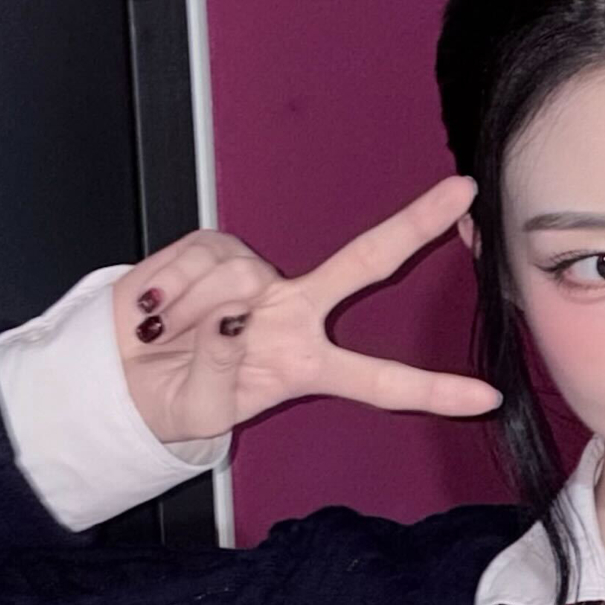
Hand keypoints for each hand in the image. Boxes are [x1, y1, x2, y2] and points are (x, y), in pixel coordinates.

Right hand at [111, 175, 499, 447]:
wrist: (118, 379)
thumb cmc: (172, 400)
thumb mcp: (204, 412)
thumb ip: (225, 373)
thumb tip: (234, 320)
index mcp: (306, 364)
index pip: (378, 380)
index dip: (431, 389)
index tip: (486, 395)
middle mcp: (295, 313)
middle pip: (364, 263)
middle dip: (413, 226)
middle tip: (463, 192)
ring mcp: (257, 278)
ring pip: (245, 278)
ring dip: (196, 315)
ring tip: (172, 339)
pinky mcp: (211, 248)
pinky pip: (201, 263)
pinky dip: (172, 293)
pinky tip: (159, 313)